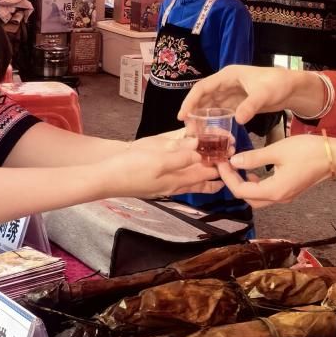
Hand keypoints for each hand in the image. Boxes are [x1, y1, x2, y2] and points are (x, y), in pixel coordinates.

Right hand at [102, 133, 222, 199]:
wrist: (105, 179)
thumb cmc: (130, 168)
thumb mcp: (157, 159)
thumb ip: (180, 156)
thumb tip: (199, 150)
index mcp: (175, 179)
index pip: (203, 173)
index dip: (217, 166)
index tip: (230, 159)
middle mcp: (171, 185)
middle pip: (198, 183)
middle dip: (214, 177)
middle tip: (229, 174)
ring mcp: (162, 186)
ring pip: (188, 185)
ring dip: (202, 182)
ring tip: (215, 183)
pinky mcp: (153, 184)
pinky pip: (177, 183)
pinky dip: (187, 181)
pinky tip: (185, 180)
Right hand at [180, 66, 323, 125]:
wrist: (292, 88)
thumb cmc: (278, 84)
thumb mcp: (264, 94)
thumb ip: (250, 105)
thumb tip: (237, 119)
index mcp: (227, 76)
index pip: (202, 88)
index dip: (190, 101)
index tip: (182, 116)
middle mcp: (225, 84)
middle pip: (203, 98)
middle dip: (193, 112)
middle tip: (187, 131)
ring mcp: (230, 94)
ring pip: (210, 106)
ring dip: (201, 118)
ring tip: (195, 134)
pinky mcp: (237, 103)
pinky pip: (220, 112)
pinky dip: (213, 121)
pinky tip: (209, 133)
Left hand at [217, 135, 332, 209]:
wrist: (333, 156)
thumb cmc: (307, 151)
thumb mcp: (277, 151)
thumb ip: (254, 158)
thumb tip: (234, 161)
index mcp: (274, 191)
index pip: (241, 191)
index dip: (228, 177)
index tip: (221, 162)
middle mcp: (279, 198)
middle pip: (248, 198)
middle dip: (234, 183)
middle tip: (227, 165)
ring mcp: (286, 196)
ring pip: (258, 198)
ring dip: (245, 185)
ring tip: (238, 167)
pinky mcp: (290, 191)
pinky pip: (268, 193)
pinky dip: (257, 185)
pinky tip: (254, 171)